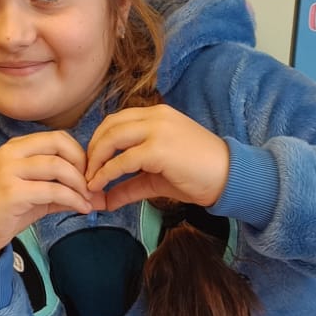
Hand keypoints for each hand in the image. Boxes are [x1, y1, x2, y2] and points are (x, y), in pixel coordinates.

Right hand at [0, 132, 99, 265]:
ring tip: (88, 200)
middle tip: (91, 186)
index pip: (57, 138)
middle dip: (82, 165)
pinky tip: (81, 209)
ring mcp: (9, 171)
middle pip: (59, 145)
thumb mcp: (36, 197)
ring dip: (80, 184)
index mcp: (16, 147)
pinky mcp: (12, 192)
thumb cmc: (4, 213)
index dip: (79, 154)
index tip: (88, 175)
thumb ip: (63, 191)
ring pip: (58, 166)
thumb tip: (99, 196)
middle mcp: (10, 153)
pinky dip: (73, 199)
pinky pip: (52, 190)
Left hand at [85, 105, 229, 210]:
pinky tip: (100, 187)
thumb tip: (105, 200)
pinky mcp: (159, 149)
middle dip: (92, 150)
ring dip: (95, 161)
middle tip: (85, 173)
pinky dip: (106, 174)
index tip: (91, 164)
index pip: (116, 121)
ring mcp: (157, 130)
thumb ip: (130, 184)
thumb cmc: (198, 175)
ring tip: (90, 181)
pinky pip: (122, 160)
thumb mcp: (158, 178)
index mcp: (157, 115)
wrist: (230, 177)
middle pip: (109, 126)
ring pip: (111, 139)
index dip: (99, 141)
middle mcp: (155, 117)